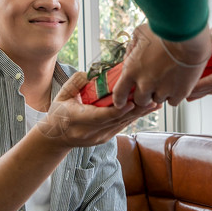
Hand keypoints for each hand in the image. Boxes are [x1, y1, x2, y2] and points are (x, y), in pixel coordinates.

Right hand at [38, 72, 160, 147]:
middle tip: (153, 99)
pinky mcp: (105, 138)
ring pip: (123, 124)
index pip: (101, 116)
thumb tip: (92, 73)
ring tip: (155, 103)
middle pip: (117, 120)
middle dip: (137, 109)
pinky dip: (133, 116)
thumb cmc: (58, 112)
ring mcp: (99, 137)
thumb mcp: (62, 94)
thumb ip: (76, 82)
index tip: (132, 102)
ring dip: (140, 113)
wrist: (56, 137)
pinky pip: (121, 125)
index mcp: (78, 119)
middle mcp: (90, 131)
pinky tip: (145, 109)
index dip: (119, 110)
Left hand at [112, 23, 211, 106]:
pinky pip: (173, 101)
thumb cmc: (164, 30)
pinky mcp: (179, 92)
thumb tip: (130, 54)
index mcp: (131, 70)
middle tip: (151, 85)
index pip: (119, 94)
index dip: (120, 100)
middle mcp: (145, 83)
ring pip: (157, 100)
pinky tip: (176, 84)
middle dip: (144, 95)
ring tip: (167, 79)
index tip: (121, 102)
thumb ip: (132, 47)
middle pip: (140, 100)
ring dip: (160, 93)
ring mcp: (163, 89)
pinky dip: (174, 95)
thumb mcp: (140, 33)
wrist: (186, 34)